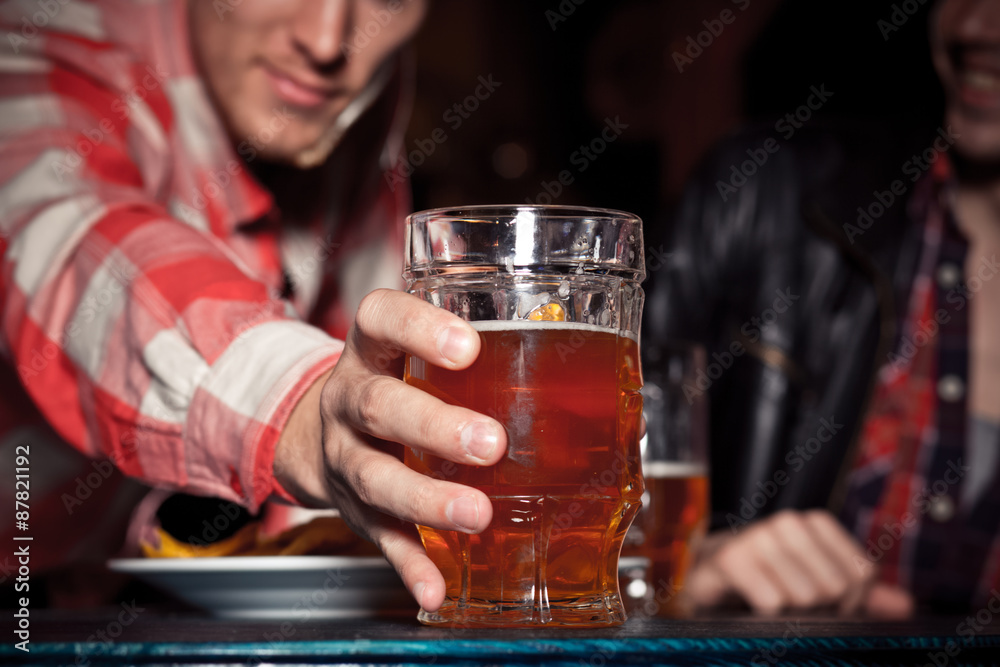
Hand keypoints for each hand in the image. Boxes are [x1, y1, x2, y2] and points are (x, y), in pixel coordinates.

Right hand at [273, 289, 506, 611]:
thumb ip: (479, 355)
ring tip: (476, 513)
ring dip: (427, 499)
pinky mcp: (354, 510)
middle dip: (434, 425)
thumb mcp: (413, 354)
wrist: (316, 434)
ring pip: (376, 477)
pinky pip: (379, 539)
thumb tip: (585, 372)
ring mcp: (346, 456)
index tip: (468, 345)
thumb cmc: (395, 384)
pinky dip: (410, 564)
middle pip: (379, 406)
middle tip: (490, 442)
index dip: (417, 328)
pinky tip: (436, 586)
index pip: (380, 320)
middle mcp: (350, 400)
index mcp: (371, 351)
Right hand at [685, 510, 913, 617]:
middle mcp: (787, 522)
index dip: (847, 602)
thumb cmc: (764, 579)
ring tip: (767, 603)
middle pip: (834, 588)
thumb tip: (906, 605)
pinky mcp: (730, 557)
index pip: (861, 576)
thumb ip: (861, 594)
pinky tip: (749, 603)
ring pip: (805, 596)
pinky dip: (765, 614)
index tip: (819, 602)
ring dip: (788, 613)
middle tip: (788, 604)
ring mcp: (757, 536)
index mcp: (814, 523)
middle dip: (817, 609)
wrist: (704, 575)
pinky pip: (772, 602)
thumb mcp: (814, 583)